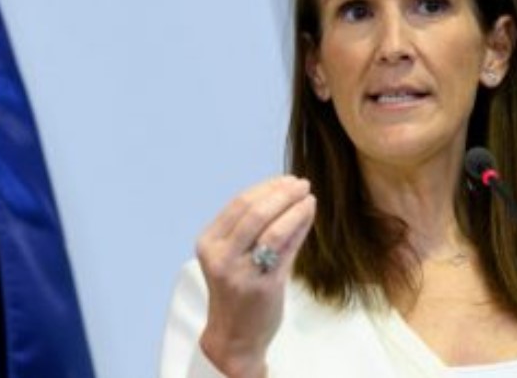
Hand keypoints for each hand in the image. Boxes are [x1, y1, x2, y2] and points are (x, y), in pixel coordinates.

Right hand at [196, 175, 315, 377]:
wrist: (234, 336)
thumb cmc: (236, 291)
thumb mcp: (232, 256)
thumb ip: (251, 228)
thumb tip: (283, 193)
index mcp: (208, 243)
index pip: (238, 204)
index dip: (265, 188)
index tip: (285, 179)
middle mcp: (221, 257)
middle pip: (253, 213)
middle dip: (281, 193)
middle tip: (301, 183)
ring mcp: (241, 273)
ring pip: (271, 230)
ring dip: (293, 208)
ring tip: (308, 197)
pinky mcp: (263, 287)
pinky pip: (286, 251)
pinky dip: (299, 228)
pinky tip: (308, 216)